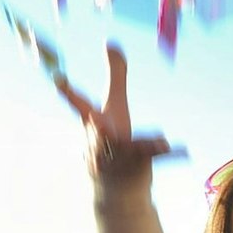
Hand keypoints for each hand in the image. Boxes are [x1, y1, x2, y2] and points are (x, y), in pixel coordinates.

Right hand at [56, 46, 177, 200]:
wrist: (115, 191)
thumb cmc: (112, 142)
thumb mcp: (115, 107)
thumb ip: (115, 74)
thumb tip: (110, 42)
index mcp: (95, 125)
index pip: (80, 106)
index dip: (69, 93)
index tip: (58, 80)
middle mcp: (103, 141)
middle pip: (100, 134)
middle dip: (97, 130)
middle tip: (96, 120)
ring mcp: (120, 156)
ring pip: (125, 149)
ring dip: (132, 145)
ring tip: (147, 139)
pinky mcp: (138, 165)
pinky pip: (149, 156)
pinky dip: (159, 150)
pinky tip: (174, 148)